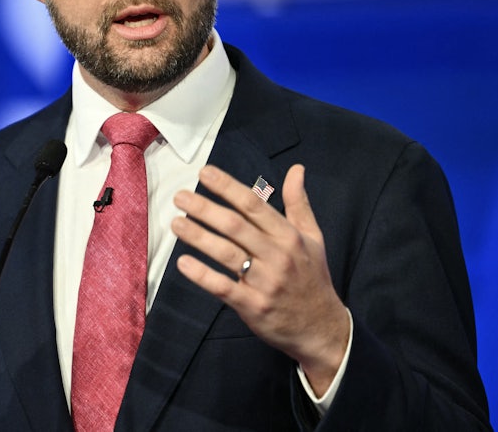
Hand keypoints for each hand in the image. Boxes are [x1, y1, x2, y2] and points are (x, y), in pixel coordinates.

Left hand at [171, 164, 348, 394]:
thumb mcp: (313, 238)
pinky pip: (223, 288)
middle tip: (181, 197)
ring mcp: (265, 282)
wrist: (321, 328)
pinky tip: (183, 263)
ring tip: (176, 223)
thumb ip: (299, 203)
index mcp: (289, 236)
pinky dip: (202, 275)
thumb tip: (296, 169)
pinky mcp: (253, 306)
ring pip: (226, 254)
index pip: (254, 205)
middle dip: (205, 209)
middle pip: (235, 226)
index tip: (205, 173)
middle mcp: (277, 256)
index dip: (228, 187)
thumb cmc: (313, 277)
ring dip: (198, 237)